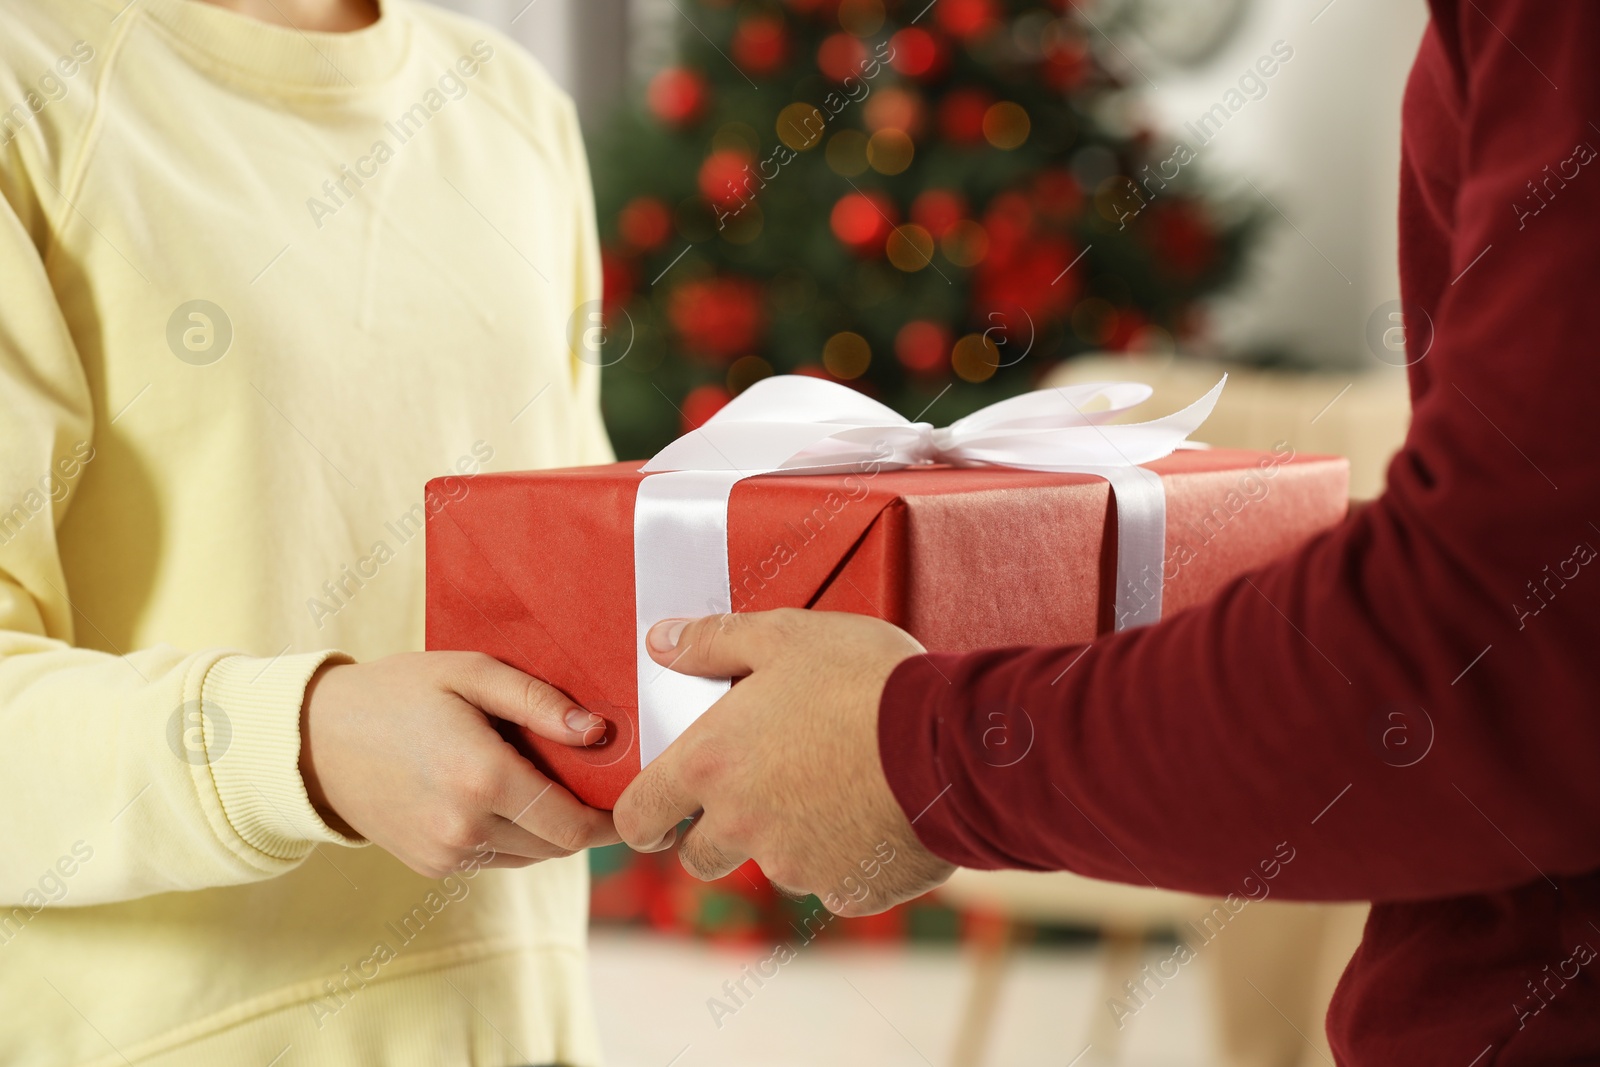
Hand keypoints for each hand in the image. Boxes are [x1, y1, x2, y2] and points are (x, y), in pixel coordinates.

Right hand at [299, 652, 618, 876]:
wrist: (315, 739)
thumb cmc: (398, 692)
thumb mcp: (471, 673)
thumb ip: (539, 702)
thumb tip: (597, 733)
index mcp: (482, 778)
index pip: (574, 825)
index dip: (611, 819)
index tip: (631, 797)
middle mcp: (466, 827)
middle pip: (559, 846)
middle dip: (587, 820)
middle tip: (600, 783)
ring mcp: (446, 853)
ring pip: (533, 856)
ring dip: (552, 827)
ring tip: (548, 781)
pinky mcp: (432, 866)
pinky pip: (500, 858)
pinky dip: (517, 834)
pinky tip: (506, 795)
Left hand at [612, 610, 954, 916]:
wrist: (952, 740)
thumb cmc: (863, 679)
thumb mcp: (785, 635)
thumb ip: (713, 641)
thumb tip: (660, 642)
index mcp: (710, 767)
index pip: (639, 817)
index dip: (642, 817)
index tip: (657, 813)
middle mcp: (742, 828)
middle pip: (700, 856)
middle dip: (717, 832)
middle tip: (760, 788)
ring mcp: (797, 866)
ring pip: (774, 865)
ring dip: (790, 838)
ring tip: (835, 786)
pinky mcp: (851, 890)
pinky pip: (836, 884)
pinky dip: (847, 859)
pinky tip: (876, 814)